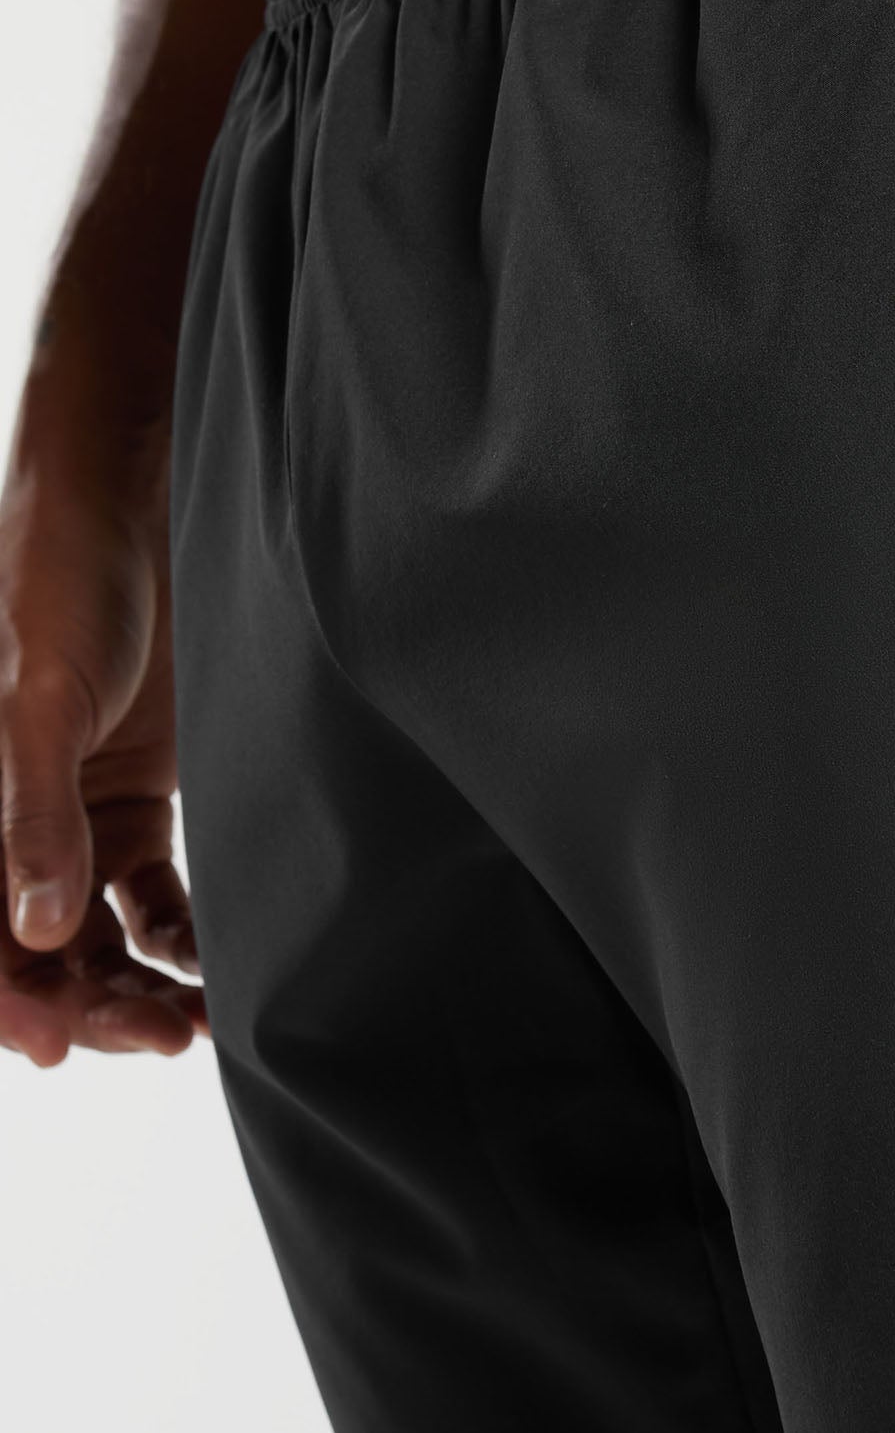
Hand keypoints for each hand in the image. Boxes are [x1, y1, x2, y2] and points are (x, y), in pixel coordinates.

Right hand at [0, 369, 205, 1065]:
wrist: (136, 507)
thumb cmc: (59, 583)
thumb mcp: (37, 697)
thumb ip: (32, 812)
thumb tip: (40, 933)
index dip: (5, 1000)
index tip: (59, 1047)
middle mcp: (8, 823)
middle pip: (33, 952)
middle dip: (84, 1004)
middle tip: (154, 1038)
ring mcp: (74, 815)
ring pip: (93, 938)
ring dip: (134, 985)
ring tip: (190, 1023)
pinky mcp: (138, 797)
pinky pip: (149, 895)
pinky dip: (177, 936)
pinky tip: (213, 967)